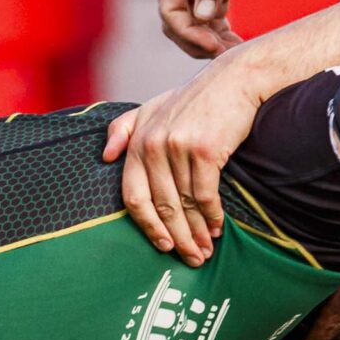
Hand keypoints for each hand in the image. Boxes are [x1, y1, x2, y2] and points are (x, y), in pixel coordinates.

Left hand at [104, 62, 265, 263]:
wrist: (234, 80)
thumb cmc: (195, 99)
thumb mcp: (152, 107)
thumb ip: (124, 129)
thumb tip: (105, 156)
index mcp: (137, 140)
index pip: (133, 195)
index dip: (147, 226)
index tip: (162, 245)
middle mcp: (153, 145)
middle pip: (161, 206)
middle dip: (176, 238)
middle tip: (190, 259)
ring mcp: (177, 147)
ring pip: (185, 204)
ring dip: (197, 232)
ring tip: (205, 250)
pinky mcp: (204, 150)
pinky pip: (205, 195)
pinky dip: (212, 217)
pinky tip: (218, 228)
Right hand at [157, 0, 271, 57]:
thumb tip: (203, 17)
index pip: (169, 11)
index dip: (188, 33)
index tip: (213, 47)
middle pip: (179, 23)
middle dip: (199, 42)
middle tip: (227, 56)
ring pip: (195, 23)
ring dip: (212, 40)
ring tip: (237, 52)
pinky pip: (211, 16)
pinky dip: (221, 31)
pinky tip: (237, 41)